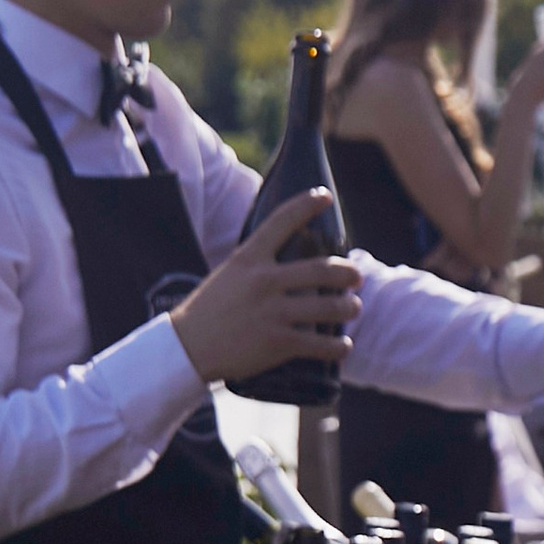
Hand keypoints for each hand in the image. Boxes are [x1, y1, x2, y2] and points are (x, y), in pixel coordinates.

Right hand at [169, 194, 359, 388]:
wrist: (187, 348)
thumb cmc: (210, 309)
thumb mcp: (230, 274)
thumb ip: (258, 264)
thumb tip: (291, 258)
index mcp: (249, 258)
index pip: (282, 221)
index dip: (306, 205)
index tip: (325, 196)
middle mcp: (263, 281)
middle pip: (321, 270)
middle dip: (348, 272)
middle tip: (357, 277)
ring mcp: (272, 313)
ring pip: (329, 307)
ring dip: (349, 308)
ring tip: (353, 308)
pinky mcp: (278, 343)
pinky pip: (321, 345)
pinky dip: (338, 347)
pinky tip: (343, 347)